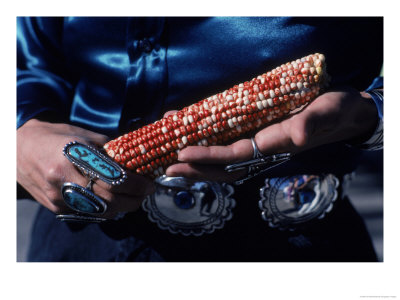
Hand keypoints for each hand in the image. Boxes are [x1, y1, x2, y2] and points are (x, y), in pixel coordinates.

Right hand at [17, 119, 154, 217]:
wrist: (20, 148)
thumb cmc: (56, 136)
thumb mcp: (84, 135)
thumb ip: (110, 150)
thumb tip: (136, 160)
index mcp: (73, 156)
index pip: (113, 178)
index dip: (136, 185)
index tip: (150, 184)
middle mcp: (64, 179)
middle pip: (110, 200)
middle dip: (134, 200)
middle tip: (146, 193)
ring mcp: (59, 197)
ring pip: (101, 212)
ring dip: (122, 207)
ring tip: (133, 197)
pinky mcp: (56, 207)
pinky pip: (88, 214)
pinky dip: (106, 209)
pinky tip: (113, 200)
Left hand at [165, 87, 378, 181]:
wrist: (340, 112)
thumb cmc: (333, 111)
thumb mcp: (327, 112)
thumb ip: (312, 124)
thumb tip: (297, 137)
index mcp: (274, 145)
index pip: (236, 156)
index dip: (210, 156)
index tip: (184, 153)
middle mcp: (262, 148)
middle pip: (223, 165)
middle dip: (195, 167)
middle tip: (166, 165)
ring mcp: (257, 141)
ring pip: (222, 157)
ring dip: (196, 157)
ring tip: (168, 152)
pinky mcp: (255, 130)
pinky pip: (228, 139)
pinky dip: (207, 138)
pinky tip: (188, 128)